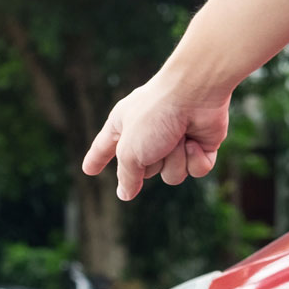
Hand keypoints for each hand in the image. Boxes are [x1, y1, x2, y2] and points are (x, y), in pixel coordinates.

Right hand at [81, 69, 231, 201]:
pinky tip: (195, 141)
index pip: (104, 147)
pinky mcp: (200, 145)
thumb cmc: (155, 116)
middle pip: (146, 172)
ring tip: (179, 138)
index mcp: (123, 125)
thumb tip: (125, 194)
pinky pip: (196, 170)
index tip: (89, 170)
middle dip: (153, 161)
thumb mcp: (129, 152)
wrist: (196, 94)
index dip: (97, 159)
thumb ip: (126, 176)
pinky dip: (196, 159)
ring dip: (176, 161)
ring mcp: (176, 140)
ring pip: (172, 175)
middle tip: (157, 139)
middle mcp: (148, 133)